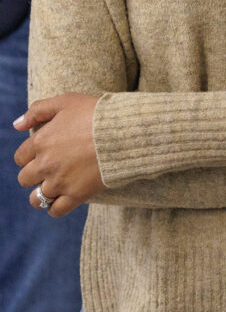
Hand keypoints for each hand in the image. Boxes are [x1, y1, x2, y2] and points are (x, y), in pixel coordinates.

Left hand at [14, 93, 102, 216]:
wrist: (123, 131)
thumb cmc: (95, 113)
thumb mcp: (66, 101)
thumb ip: (38, 110)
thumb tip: (16, 125)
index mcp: (41, 141)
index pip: (20, 157)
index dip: (30, 155)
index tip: (44, 152)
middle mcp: (45, 164)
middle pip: (25, 178)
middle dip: (34, 173)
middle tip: (51, 167)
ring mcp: (60, 181)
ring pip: (36, 198)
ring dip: (42, 193)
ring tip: (54, 186)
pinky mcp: (76, 195)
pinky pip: (55, 210)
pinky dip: (55, 207)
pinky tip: (62, 198)